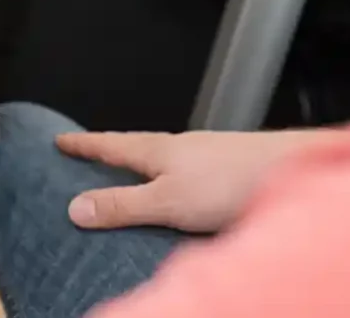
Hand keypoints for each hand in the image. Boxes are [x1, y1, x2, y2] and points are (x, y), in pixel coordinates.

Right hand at [56, 129, 331, 231]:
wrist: (289, 169)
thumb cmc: (231, 182)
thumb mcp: (165, 200)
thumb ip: (122, 205)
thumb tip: (75, 208)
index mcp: (155, 150)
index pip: (108, 144)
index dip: (83, 145)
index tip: (60, 140)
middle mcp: (177, 147)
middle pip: (134, 147)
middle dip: (109, 150)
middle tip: (87, 152)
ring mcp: (202, 155)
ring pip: (161, 157)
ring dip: (140, 164)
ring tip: (127, 174)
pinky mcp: (224, 167)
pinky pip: (183, 169)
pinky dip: (168, 176)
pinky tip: (177, 189)